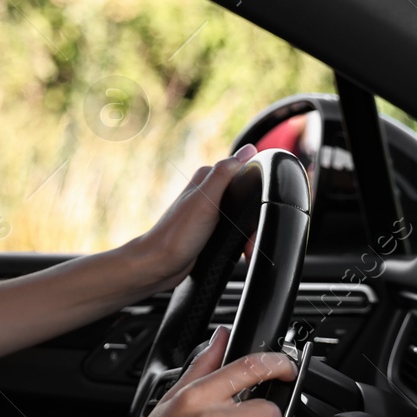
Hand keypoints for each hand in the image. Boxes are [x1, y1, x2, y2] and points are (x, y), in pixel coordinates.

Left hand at [129, 142, 257, 290]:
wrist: (160, 266)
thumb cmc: (177, 235)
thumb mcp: (204, 200)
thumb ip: (224, 173)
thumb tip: (248, 150)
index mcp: (207, 178)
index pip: (246, 175)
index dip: (256, 195)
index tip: (255, 216)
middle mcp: (208, 193)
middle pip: (248, 200)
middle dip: (253, 224)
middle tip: (249, 243)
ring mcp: (211, 212)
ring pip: (245, 218)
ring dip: (249, 235)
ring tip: (246, 250)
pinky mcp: (212, 230)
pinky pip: (238, 233)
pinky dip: (242, 243)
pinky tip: (240, 251)